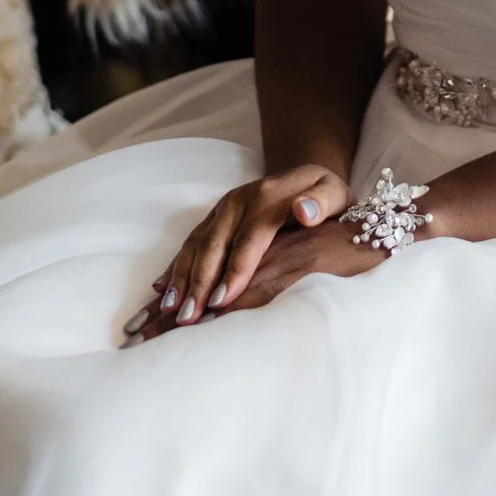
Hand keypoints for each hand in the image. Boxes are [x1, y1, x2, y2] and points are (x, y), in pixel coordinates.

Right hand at [122, 163, 353, 342]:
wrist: (307, 178)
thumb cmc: (325, 197)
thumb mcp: (335, 194)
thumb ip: (322, 201)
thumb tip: (304, 211)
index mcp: (269, 196)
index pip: (250, 237)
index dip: (236, 269)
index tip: (224, 300)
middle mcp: (240, 200)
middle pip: (215, 243)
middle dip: (200, 281)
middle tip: (187, 317)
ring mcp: (223, 209)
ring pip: (197, 244)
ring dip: (181, 277)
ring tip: (169, 310)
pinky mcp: (214, 218)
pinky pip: (190, 242)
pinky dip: (175, 266)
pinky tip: (160, 289)